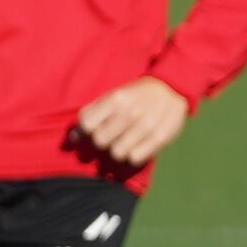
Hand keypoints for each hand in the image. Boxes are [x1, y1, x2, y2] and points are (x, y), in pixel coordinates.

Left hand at [74, 77, 190, 166]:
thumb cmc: (137, 94)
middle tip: (109, 138)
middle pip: (100, 141)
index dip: (84, 133)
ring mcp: (146, 126)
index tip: (90, 133)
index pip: (87, 125)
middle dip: (101, 142)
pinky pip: (135, 158)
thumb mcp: (115, 94)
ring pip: (117, 153)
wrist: (173, 88)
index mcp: (116, 99)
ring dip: (117, 151)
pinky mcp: (160, 137)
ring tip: (124, 143)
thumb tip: (73, 138)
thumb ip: (94, 112)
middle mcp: (130, 112)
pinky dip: (133, 156)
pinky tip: (137, 147)